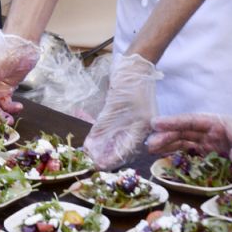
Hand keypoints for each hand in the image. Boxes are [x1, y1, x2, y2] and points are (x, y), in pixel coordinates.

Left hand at [83, 53, 162, 168]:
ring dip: (104, 148)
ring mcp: (135, 122)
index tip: (96, 166)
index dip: (110, 160)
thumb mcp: (114, 106)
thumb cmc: (129, 83)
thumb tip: (90, 147)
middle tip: (90, 161)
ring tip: (89, 154)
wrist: (135, 66)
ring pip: (119, 141)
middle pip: (123, 149)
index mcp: (142, 128)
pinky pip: (116, 130)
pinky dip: (105, 136)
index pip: (125, 151)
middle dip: (106, 156)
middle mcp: (140, 128)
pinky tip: (94, 141)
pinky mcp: (128, 116)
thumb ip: (103, 127)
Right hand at [146, 112, 231, 178]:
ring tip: (151, 151)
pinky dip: (176, 158)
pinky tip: (164, 162)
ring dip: (167, 146)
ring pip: (183, 144)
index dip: (174, 122)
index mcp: (218, 123)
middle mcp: (210, 133)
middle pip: (183, 132)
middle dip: (166, 136)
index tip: (156, 123)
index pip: (192, 121)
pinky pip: (189, 157)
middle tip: (149, 143)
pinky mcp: (208, 161)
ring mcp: (208, 147)